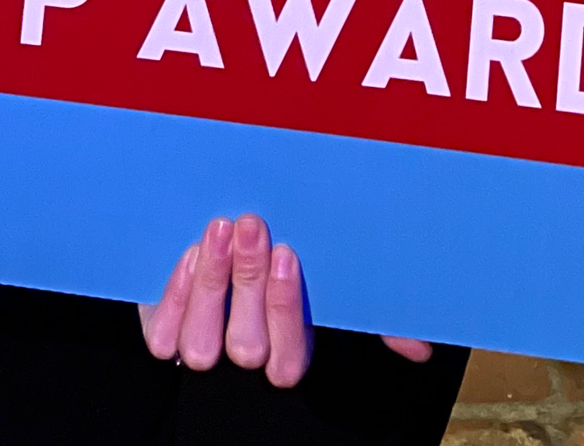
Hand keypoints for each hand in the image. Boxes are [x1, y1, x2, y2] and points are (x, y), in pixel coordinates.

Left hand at [137, 215, 430, 383]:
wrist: (213, 232)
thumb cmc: (282, 254)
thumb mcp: (329, 278)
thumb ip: (374, 312)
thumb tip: (420, 348)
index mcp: (285, 348)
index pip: (289, 358)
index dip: (285, 311)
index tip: (289, 254)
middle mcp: (243, 352)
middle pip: (247, 346)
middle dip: (250, 284)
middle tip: (255, 224)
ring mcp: (201, 343)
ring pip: (203, 345)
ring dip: (212, 286)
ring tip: (220, 229)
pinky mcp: (163, 329)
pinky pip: (163, 335)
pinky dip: (176, 296)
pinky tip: (190, 252)